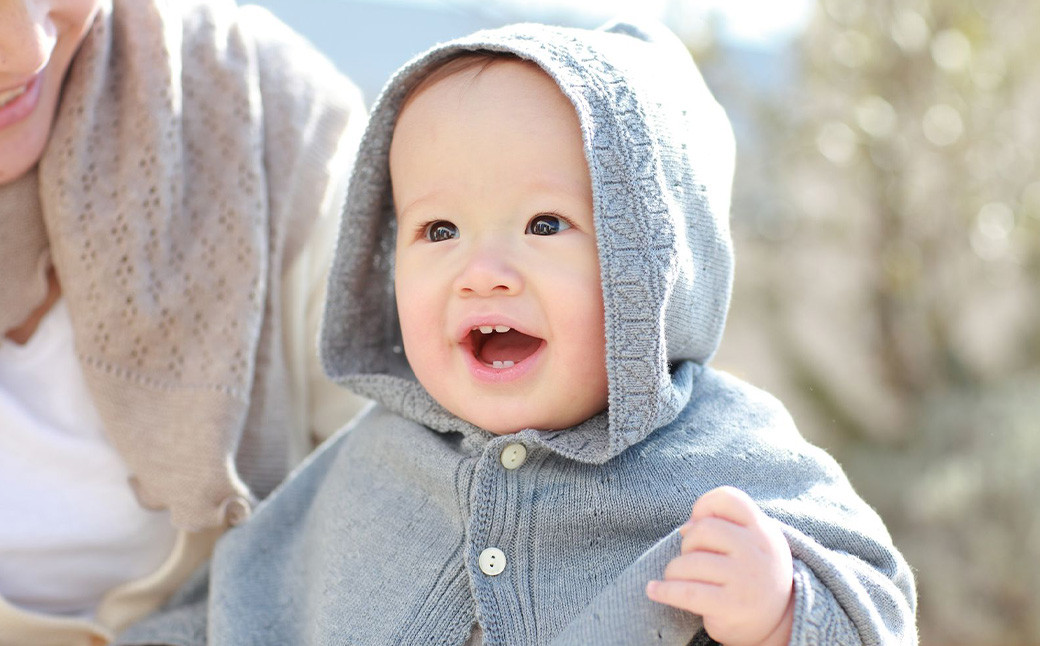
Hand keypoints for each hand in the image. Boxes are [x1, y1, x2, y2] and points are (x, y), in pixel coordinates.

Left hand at [646, 486, 794, 645]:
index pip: (728, 499)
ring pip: (689, 562)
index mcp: (763, 529)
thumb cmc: (753, 575)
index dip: (704, 505)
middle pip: (703, 529)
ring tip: (679, 579)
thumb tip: (685, 527)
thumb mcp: (752, 543)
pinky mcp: (731, 605)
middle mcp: (757, 551)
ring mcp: (745, 578)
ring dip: (674, 570)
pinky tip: (654, 590)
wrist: (779, 623)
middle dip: (688, 544)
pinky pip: (686, 592)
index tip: (697, 522)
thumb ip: (723, 527)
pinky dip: (664, 590)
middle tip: (693, 560)